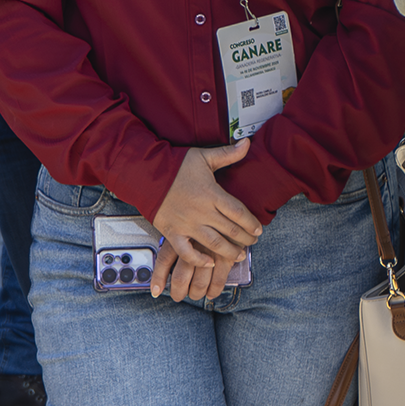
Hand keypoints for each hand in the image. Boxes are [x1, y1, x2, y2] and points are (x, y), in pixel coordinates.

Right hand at [150, 140, 262, 302]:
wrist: (146, 174)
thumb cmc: (175, 165)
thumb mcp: (204, 157)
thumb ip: (228, 154)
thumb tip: (248, 143)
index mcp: (211, 193)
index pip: (238, 212)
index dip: (251, 223)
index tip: (259, 230)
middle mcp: (201, 211)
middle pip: (230, 230)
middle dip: (245, 239)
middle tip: (253, 242)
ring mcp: (187, 224)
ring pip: (213, 244)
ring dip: (229, 252)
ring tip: (239, 255)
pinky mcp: (172, 232)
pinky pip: (186, 252)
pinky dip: (198, 260)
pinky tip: (209, 262)